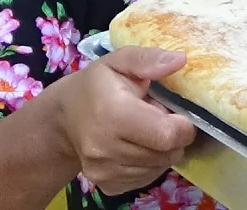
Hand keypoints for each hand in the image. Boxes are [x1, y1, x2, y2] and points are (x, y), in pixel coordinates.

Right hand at [53, 46, 195, 195]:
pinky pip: (147, 179)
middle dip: (173, 137)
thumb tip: (180, 60)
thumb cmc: (97, 85)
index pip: (166, 135)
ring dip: (162, 150)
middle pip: (166, 154)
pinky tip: (137, 146)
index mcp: (112, 114)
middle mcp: (105, 148)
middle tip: (158, 119)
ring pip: (159, 168)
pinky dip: (150, 164)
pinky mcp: (108, 186)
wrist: (65, 117)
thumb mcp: (119, 61)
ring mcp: (104, 172)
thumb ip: (148, 60)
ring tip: (145, 131)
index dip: (182, 125)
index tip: (175, 113)